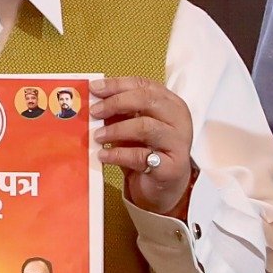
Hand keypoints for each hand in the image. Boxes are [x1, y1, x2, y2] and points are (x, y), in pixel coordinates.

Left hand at [90, 76, 193, 216]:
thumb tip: (94, 100)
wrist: (164, 187)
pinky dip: (118, 154)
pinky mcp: (172, 167)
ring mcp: (178, 143)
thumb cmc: (147, 150)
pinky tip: (103, 155)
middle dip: (116, 103)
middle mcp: (178, 119)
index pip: (143, 85)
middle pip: (147, 100)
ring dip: (116, 130)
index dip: (117, 84)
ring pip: (145, 127)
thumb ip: (119, 112)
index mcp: (170, 103)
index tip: (95, 88)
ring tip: (97, 136)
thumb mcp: (132, 127)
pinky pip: (141, 156)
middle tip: (94, 112)